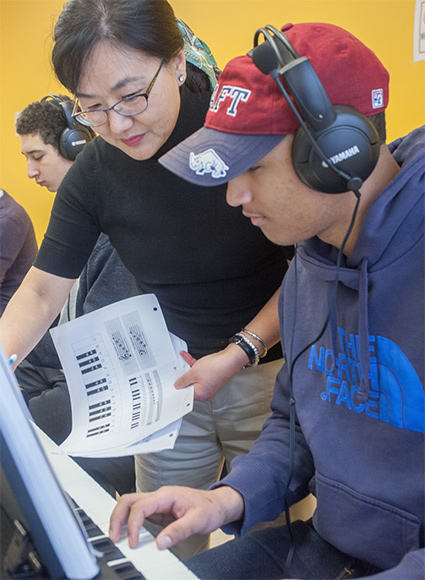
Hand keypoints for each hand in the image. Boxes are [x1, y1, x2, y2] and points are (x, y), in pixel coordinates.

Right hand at [109, 485, 243, 549]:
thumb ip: (178, 532)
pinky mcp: (158, 511)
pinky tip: (129, 536)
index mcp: (167, 495)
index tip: (133, 543)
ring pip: (131, 505)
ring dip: (120, 519)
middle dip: (117, 517)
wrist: (217, 505)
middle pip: (128, 500)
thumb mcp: (197, 521)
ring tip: (117, 537)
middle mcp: (159, 496)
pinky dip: (129, 524)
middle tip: (114, 538)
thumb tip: (160, 543)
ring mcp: (157, 503)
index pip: (141, 506)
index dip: (132, 524)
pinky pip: (139, 514)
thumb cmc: (209, 508)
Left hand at [174, 344, 248, 400]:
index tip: (172, 383)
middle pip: (190, 385)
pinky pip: (201, 372)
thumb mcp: (194, 372)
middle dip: (184, 376)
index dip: (178, 387)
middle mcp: (206, 392)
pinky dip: (195, 365)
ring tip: (184, 361)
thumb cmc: (217, 368)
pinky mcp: (212, 377)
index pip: (186, 394)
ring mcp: (210, 384)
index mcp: (201, 394)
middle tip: (178, 370)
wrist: (231, 359)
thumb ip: (183, 380)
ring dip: (189, 368)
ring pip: (195, 377)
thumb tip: (178, 384)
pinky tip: (189, 358)